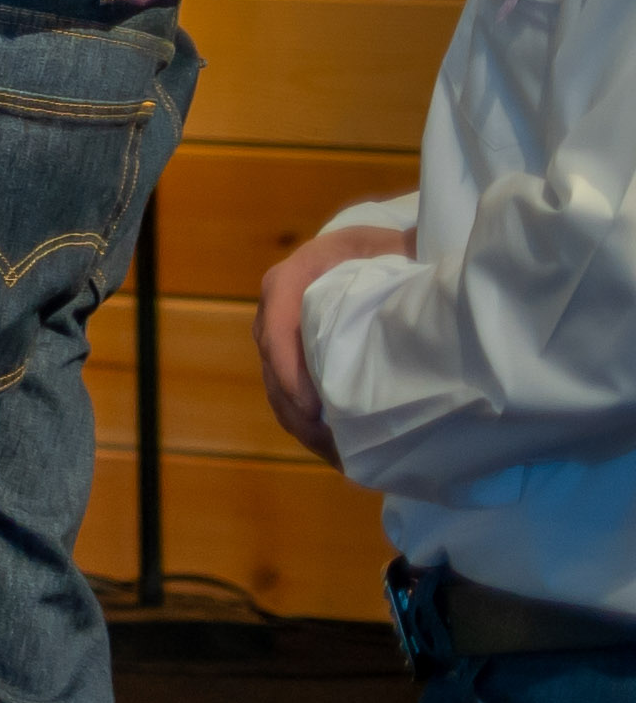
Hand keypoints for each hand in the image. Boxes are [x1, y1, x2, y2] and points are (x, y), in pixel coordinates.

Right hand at [256, 219, 412, 460]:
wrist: (381, 253)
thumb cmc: (391, 251)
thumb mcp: (398, 249)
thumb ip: (401, 268)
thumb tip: (430, 303)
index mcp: (301, 272)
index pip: (278, 317)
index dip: (287, 363)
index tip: (312, 405)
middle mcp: (281, 304)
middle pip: (272, 359)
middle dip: (294, 404)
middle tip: (326, 441)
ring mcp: (284, 333)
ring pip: (276, 382)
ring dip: (299, 420)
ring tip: (333, 453)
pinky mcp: (296, 358)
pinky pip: (288, 393)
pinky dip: (308, 423)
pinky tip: (337, 449)